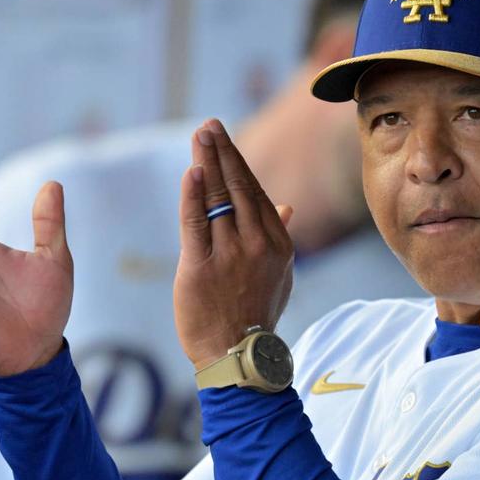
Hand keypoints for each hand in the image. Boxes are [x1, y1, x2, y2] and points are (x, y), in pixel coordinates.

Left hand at [174, 119, 293, 368]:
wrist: (238, 353)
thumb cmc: (257, 313)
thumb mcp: (279, 274)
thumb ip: (280, 235)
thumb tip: (287, 205)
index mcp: (277, 243)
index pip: (255, 192)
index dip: (236, 162)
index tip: (223, 138)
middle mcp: (256, 244)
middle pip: (237, 188)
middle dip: (222, 152)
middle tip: (209, 125)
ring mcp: (229, 255)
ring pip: (216, 200)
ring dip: (206, 163)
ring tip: (198, 137)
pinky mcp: (201, 267)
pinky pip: (196, 224)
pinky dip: (193, 196)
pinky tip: (192, 172)